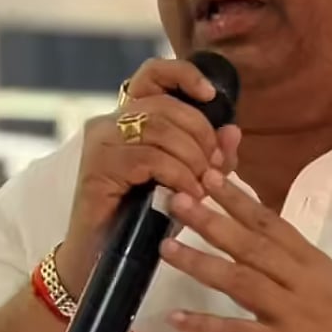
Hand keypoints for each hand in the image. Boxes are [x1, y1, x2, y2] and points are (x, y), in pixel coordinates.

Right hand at [56, 59, 241, 294]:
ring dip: (192, 158)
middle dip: (201, 135)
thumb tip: (233, 130)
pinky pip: (149, 158)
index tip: (210, 94)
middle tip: (216, 167)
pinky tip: (188, 194)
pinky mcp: (98, 166)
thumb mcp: (188, 179)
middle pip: (167, 106)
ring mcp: (101, 142)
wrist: (105, 257)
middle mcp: (110, 121)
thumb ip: (211, 155)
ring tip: (204, 185)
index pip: (153, 74)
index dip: (184, 75)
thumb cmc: (145, 216)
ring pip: (160, 130)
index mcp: (130, 117)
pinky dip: (177, 175)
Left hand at [160, 169, 331, 331]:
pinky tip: (176, 317)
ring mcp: (290, 313)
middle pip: (251, 245)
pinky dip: (205, 324)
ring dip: (201, 263)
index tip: (211, 176)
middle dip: (213, 220)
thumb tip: (256, 238)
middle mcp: (301, 281)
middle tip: (180, 200)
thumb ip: (293, 263)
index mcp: (312, 262)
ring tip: (168, 247)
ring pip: (240, 281)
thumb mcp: (326, 284)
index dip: (239, 199)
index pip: (271, 223)